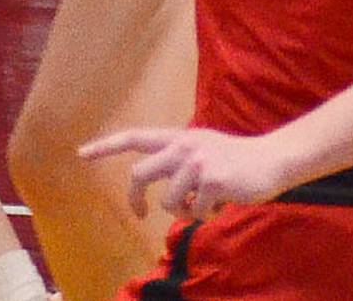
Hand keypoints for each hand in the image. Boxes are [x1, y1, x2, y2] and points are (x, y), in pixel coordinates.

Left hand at [79, 124, 287, 220]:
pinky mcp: (212, 180)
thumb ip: (178, 162)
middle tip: (139, 213)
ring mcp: (197, 162)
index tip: (82, 153)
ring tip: (203, 204)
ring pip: (169, 201)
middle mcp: (183, 145)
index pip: (134, 137)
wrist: (271, 160)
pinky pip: (194, 212)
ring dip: (184, 211)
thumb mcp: (201, 150)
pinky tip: (220, 203)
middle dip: (136, 198)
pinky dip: (204, 215)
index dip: (107, 146)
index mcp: (177, 137)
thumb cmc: (234, 160)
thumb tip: (159, 192)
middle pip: (140, 174)